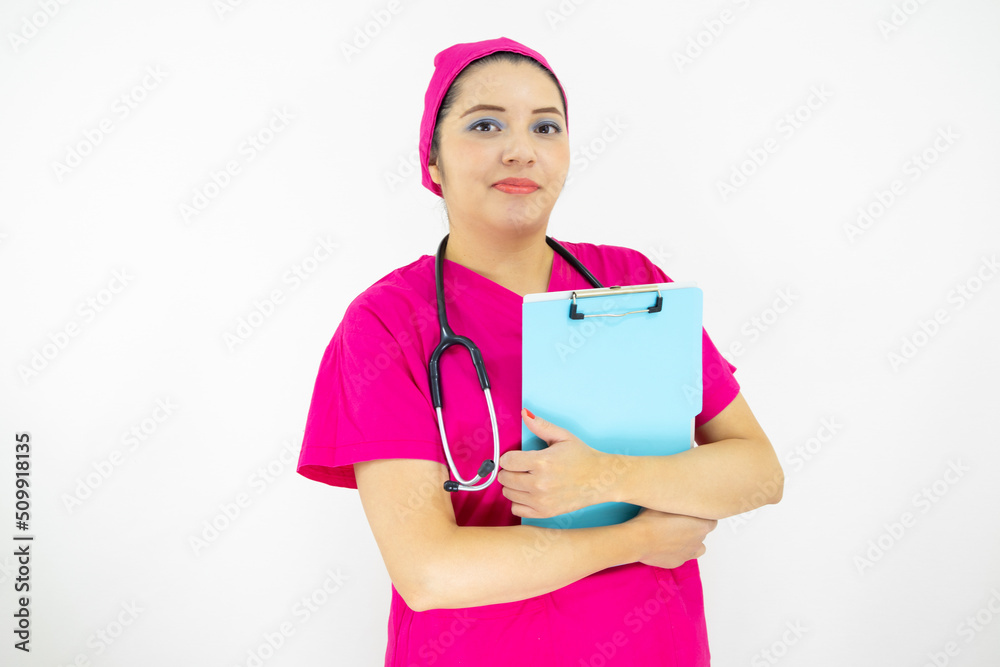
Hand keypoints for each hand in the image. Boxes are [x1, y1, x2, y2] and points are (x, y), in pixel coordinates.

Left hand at [498, 409, 629, 518]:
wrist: (600, 480)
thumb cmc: (582, 457)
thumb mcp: (563, 436)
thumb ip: (541, 425)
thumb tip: (524, 413)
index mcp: (542, 462)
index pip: (507, 461)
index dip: (509, 457)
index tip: (516, 457)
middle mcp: (540, 483)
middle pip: (505, 478)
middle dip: (510, 471)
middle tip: (522, 468)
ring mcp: (541, 501)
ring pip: (508, 494)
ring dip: (513, 486)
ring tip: (527, 479)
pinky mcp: (544, 513)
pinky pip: (516, 509)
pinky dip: (519, 501)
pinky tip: (529, 493)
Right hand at [627, 507, 716, 568]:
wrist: (639, 540)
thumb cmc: (651, 519)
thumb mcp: (666, 500)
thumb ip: (679, 499)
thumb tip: (680, 492)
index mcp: (702, 524)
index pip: (712, 518)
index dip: (701, 513)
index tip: (692, 509)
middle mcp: (699, 540)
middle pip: (703, 531)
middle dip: (693, 526)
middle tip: (679, 519)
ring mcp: (688, 553)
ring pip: (696, 546)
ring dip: (689, 540)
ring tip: (675, 533)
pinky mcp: (677, 562)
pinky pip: (681, 555)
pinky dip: (676, 550)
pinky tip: (665, 543)